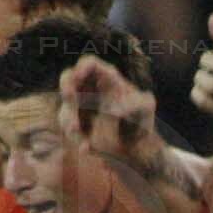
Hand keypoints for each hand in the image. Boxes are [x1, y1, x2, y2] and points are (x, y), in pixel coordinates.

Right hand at [62, 54, 158, 173]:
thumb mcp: (146, 108)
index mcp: (107, 78)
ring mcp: (81, 106)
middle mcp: (90, 89)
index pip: (90, 63)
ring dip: (69, 119)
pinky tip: (87, 148)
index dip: (82, 67)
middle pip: (68, 78)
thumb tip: (116, 108)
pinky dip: (76, 138)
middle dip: (66, 87)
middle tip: (70, 98)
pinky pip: (68, 128)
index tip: (78, 77)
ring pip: (66, 107)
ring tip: (78, 132)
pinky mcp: (76, 124)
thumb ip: (137, 103)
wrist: (137, 146)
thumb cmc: (142, 120)